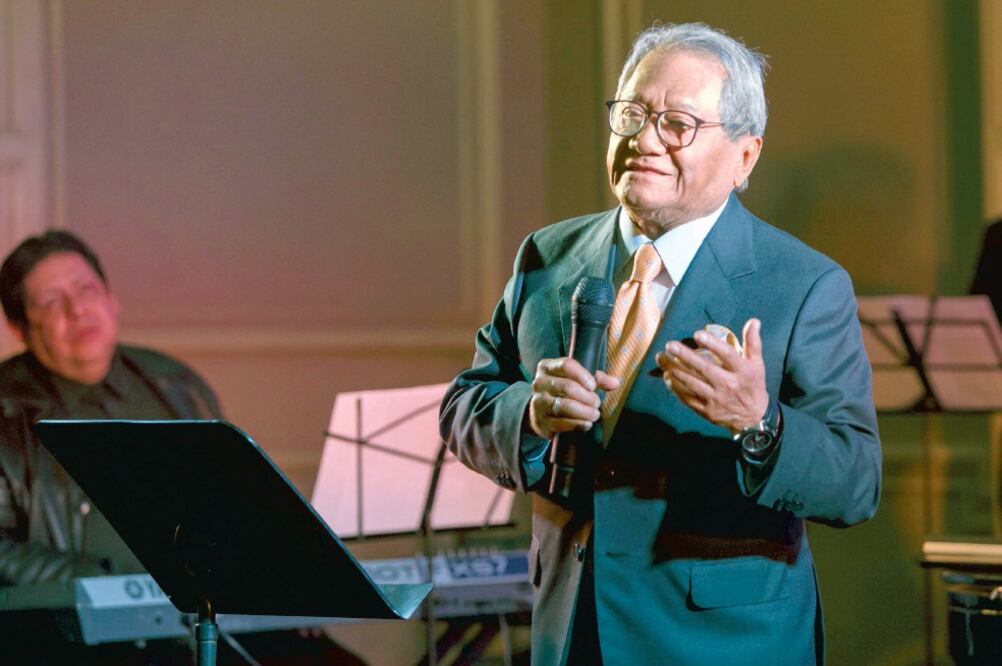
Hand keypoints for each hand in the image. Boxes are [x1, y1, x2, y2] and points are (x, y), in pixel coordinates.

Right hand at [527, 357, 619, 439]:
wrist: (540, 413)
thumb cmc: (562, 392)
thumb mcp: (577, 380)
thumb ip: (597, 379)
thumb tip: (615, 382)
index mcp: (547, 367)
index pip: (566, 365)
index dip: (583, 375)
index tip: (593, 386)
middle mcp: (539, 383)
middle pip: (568, 387)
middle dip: (587, 396)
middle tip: (596, 403)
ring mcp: (538, 403)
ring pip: (565, 406)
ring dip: (585, 411)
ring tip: (594, 414)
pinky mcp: (541, 422)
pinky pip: (562, 423)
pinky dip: (578, 424)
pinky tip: (587, 424)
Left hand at [655, 318, 768, 433]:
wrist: (753, 418)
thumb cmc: (752, 385)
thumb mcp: (757, 364)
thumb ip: (753, 342)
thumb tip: (753, 321)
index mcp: (742, 372)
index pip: (727, 355)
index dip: (713, 344)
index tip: (698, 334)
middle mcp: (728, 385)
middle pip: (704, 369)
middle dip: (685, 356)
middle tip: (670, 345)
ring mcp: (716, 399)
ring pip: (692, 383)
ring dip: (675, 370)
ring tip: (661, 358)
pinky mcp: (707, 411)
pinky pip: (688, 398)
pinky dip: (676, 388)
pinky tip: (667, 376)